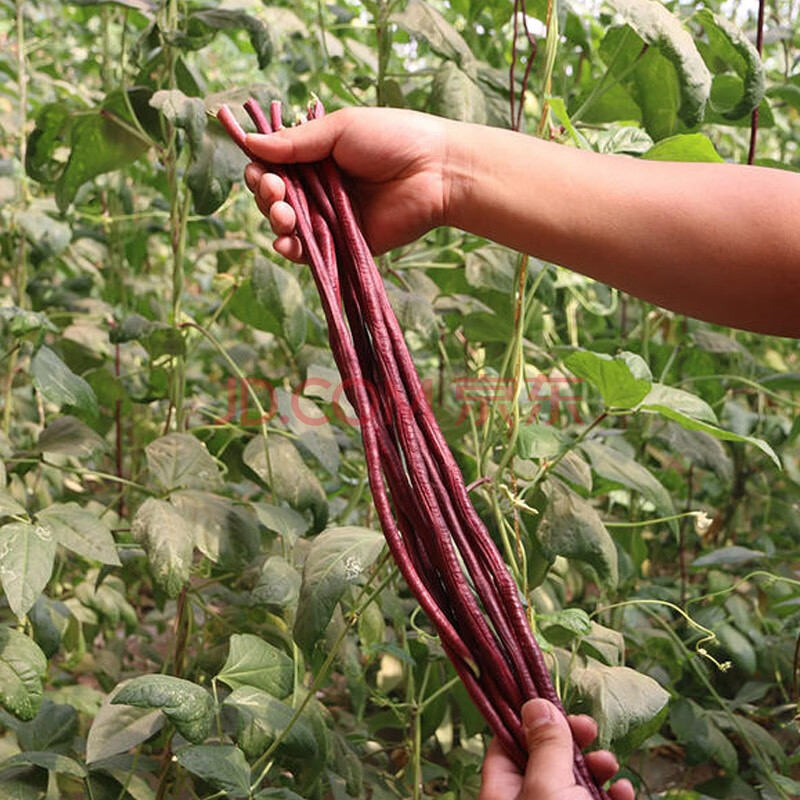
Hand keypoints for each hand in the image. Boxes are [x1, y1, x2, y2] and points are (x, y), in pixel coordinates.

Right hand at [243, 107, 453, 261]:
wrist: (436, 171)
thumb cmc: (393, 139)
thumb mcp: (339, 130)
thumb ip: (296, 142)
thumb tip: (250, 143)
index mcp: (316, 158)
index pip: (273, 168)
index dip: (260, 172)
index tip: (260, 171)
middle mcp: (319, 189)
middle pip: (275, 199)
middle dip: (267, 196)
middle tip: (276, 191)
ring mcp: (331, 218)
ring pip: (288, 226)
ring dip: (276, 221)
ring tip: (283, 214)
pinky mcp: (345, 244)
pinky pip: (311, 252)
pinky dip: (293, 250)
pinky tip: (286, 242)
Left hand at [480, 698, 634, 799]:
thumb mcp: (547, 787)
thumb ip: (544, 746)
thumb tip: (535, 703)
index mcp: (502, 791)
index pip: (506, 742)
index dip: (530, 719)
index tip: (552, 701)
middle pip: (547, 757)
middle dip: (572, 740)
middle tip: (589, 729)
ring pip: (576, 780)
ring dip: (598, 766)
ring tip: (609, 764)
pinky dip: (613, 794)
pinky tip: (623, 790)